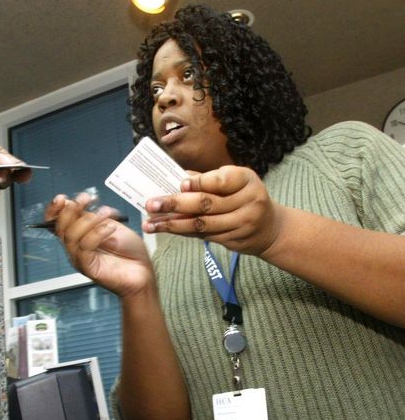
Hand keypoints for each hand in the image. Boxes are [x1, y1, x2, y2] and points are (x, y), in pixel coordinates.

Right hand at [45, 193, 154, 297]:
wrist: (143, 270)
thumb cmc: (129, 250)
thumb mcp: (110, 224)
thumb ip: (92, 215)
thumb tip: (76, 202)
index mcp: (78, 235)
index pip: (55, 223)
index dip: (54, 210)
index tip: (62, 198)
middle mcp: (75, 247)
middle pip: (60, 228)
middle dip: (71, 210)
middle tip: (87, 199)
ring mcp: (80, 258)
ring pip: (71, 237)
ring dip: (88, 220)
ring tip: (106, 213)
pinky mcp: (88, 268)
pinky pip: (85, 248)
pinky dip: (97, 234)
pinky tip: (111, 227)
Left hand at [143, 165, 281, 256]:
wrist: (270, 228)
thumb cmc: (244, 196)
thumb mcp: (234, 181)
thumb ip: (208, 179)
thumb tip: (175, 178)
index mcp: (246, 180)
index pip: (221, 181)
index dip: (200, 183)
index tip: (180, 184)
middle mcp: (247, 202)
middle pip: (207, 204)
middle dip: (175, 204)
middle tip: (152, 205)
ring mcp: (242, 224)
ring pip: (202, 225)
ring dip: (172, 224)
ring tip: (150, 224)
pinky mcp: (234, 241)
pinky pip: (204, 236)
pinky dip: (182, 232)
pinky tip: (165, 229)